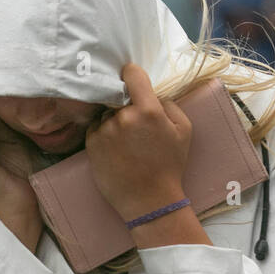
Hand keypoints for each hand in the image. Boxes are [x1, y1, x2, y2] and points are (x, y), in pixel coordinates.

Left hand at [87, 64, 210, 248]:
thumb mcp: (184, 131)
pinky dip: (104, 133)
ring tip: (126, 142)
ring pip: (107, 113)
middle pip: (119, 97)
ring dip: (114, 120)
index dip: (132, 73)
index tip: (131, 77)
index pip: (132, 74)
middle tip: (136, 125)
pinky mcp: (91, 143)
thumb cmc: (169, 166)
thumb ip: (170, 105)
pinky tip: (116, 149)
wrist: (148, 200)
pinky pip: (96, 128)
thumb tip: (153, 94)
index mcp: (148, 110)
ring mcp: (105, 130)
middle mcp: (123, 116)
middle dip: (126, 105)